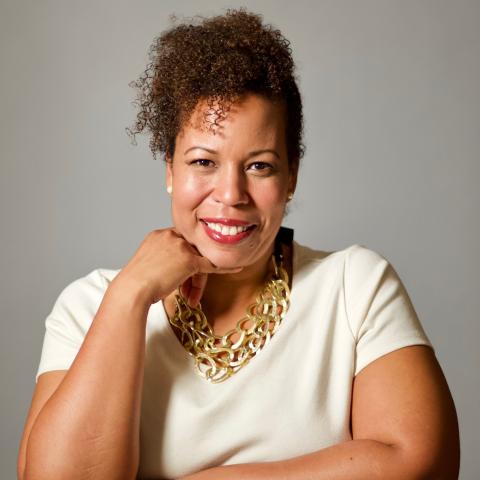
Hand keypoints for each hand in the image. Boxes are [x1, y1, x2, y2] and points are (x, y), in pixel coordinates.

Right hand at [114, 228, 241, 306]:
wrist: (132, 290)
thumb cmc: (134, 284)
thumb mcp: (147, 265)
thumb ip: (161, 260)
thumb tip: (171, 270)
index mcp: (158, 234)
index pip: (180, 242)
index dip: (185, 258)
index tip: (185, 272)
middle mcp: (170, 235)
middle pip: (191, 250)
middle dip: (193, 271)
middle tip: (188, 290)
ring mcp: (180, 246)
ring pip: (199, 260)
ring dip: (198, 280)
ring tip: (194, 297)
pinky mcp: (189, 260)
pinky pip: (211, 265)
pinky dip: (224, 268)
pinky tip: (236, 268)